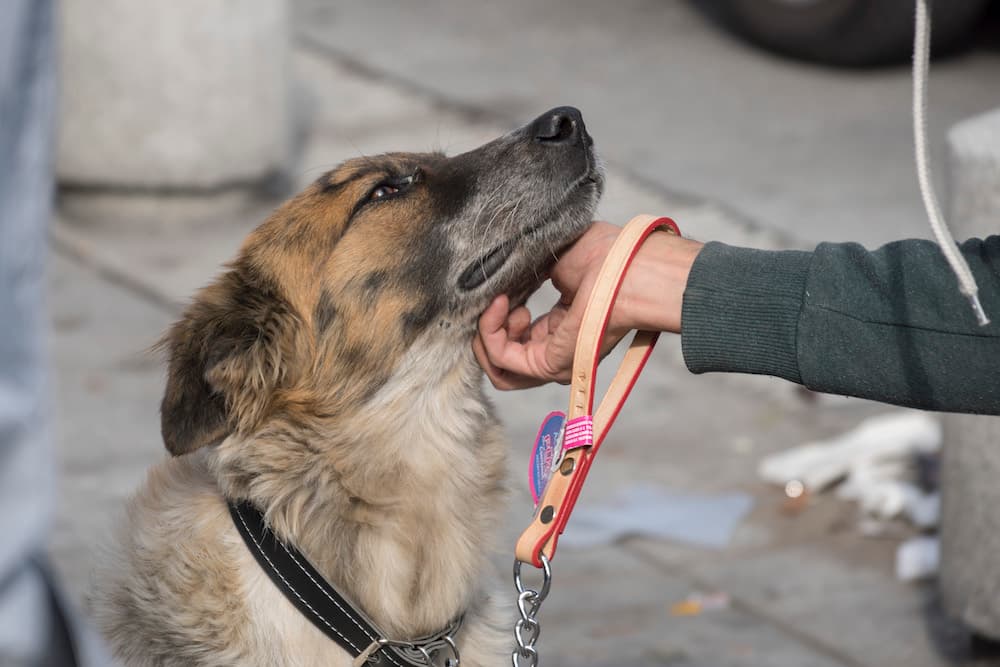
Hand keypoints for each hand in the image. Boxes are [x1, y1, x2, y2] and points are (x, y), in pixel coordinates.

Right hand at [473, 221, 702, 389]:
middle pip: (502, 358)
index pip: (516, 337)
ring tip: (500, 300)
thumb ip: (522, 273)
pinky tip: (500, 304)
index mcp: (561, 326)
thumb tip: (493, 276)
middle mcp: (556, 349)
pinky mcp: (546, 364)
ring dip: (486, 330)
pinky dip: (490, 331)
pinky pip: (500, 358)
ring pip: (496, 365)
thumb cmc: (605, 257)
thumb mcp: (552, 260)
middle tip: (499, 296)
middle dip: (488, 326)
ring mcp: (551, 361)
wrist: (625, 266)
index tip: (502, 285)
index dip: (498, 314)